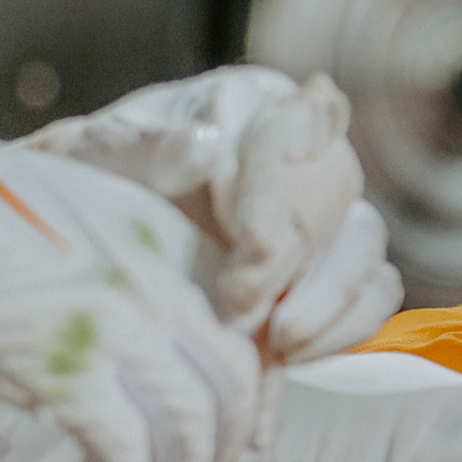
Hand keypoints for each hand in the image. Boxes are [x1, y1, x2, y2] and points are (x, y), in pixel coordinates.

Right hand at [0, 141, 260, 461]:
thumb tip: (175, 343)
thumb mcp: (102, 217)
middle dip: (217, 454)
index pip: (245, 341)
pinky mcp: (64, 372)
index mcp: (176, 250)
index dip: (251, 405)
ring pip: (189, 431)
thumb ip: (151, 274)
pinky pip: (124, 451)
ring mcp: (117, 330)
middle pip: (229, 393)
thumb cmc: (2, 210)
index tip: (243, 439)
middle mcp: (161, 287)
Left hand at [18, 65, 383, 340]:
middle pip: (334, 196)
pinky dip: (342, 330)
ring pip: (364, 247)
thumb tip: (203, 148)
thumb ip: (144, 149)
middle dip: (292, 258)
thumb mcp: (94, 155)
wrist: (90, 233)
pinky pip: (371, 297)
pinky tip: (292, 355)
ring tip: (278, 339)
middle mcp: (302, 154)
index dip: (279, 190)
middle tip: (240, 301)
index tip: (256, 243)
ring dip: (328, 298)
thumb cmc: (92, 179)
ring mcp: (324, 217)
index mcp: (250, 107)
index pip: (290, 131)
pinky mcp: (331, 274)